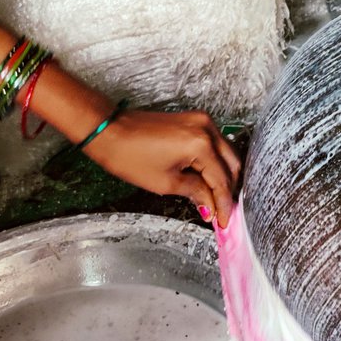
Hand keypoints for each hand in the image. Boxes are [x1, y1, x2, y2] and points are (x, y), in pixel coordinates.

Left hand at [84, 109, 240, 226]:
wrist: (109, 131)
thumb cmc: (129, 155)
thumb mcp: (165, 183)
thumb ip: (195, 193)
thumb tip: (210, 205)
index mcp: (200, 144)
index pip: (221, 180)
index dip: (223, 204)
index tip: (223, 221)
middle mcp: (206, 128)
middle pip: (231, 164)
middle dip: (228, 190)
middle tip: (222, 212)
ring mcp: (202, 121)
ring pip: (226, 153)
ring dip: (223, 176)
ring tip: (215, 198)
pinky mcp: (195, 120)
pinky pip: (215, 144)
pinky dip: (214, 162)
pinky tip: (208, 179)